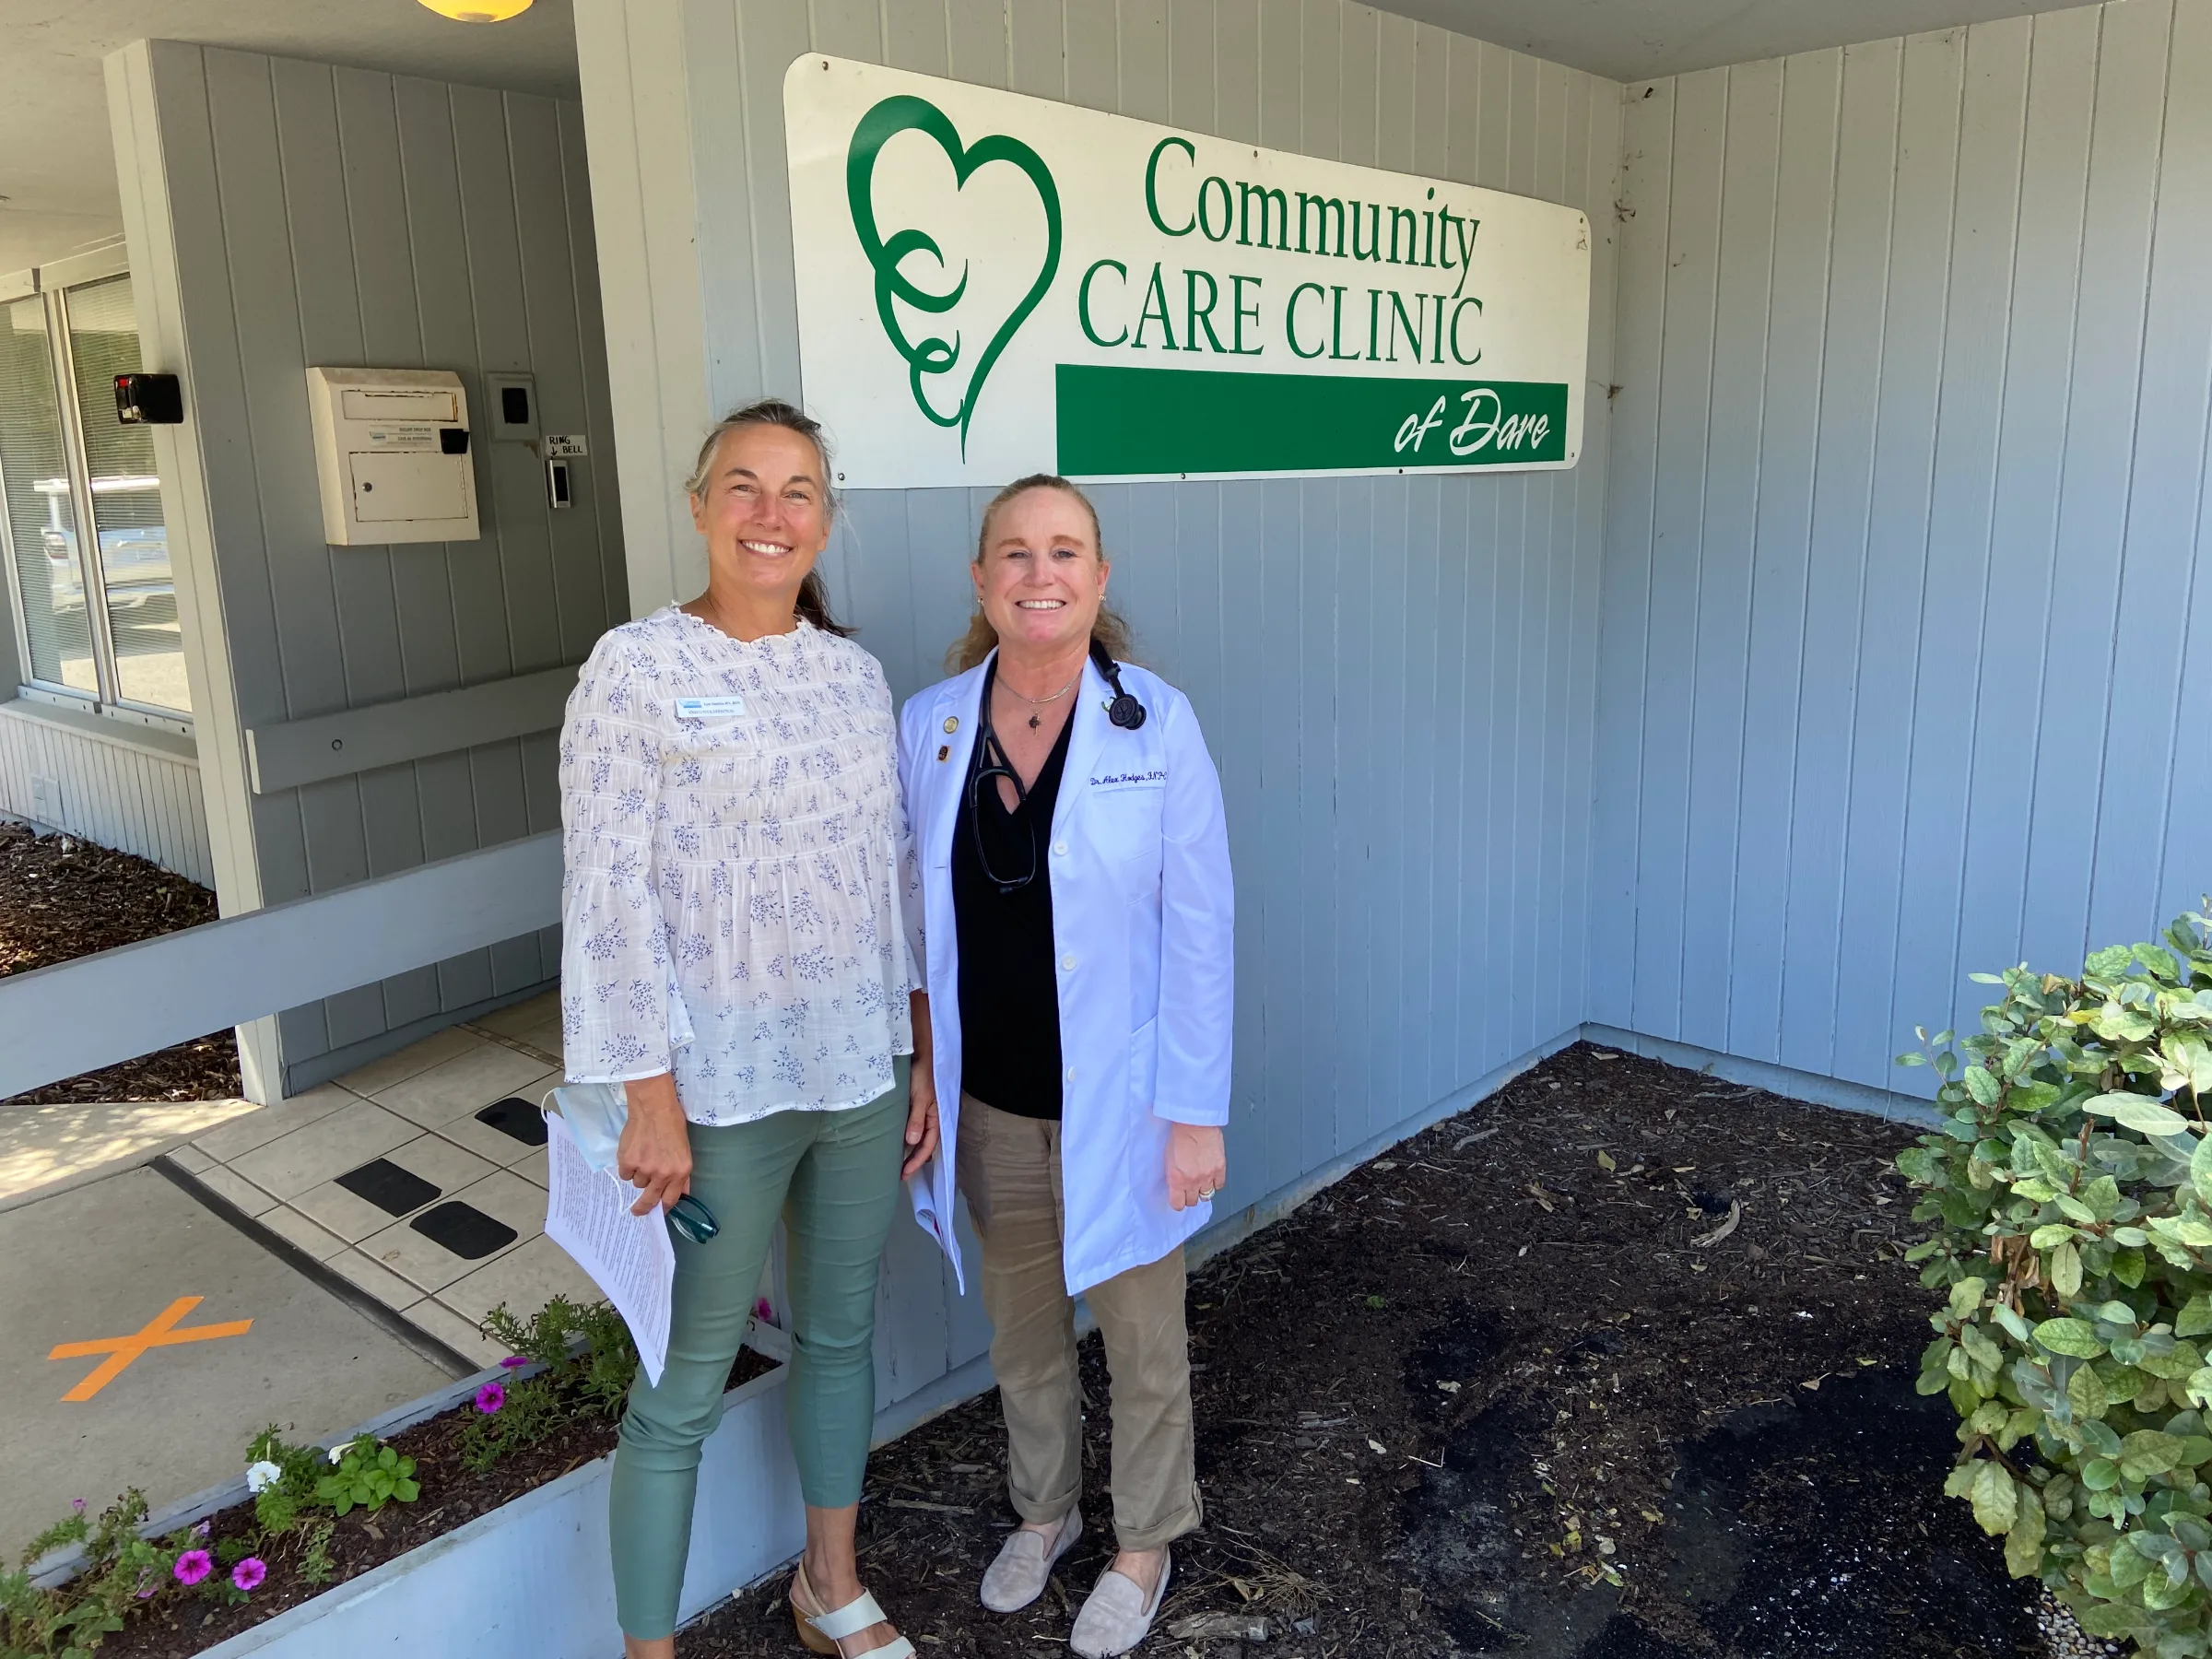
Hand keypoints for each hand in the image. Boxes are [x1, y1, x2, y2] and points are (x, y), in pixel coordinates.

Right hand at [617, 1074, 691, 1217]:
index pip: (671, 1199)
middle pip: (650, 1200)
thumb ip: (682, 1174)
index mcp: (680, 1171)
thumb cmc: (672, 1125)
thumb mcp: (685, 1151)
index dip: (663, 1207)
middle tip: (637, 1212)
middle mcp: (663, 1174)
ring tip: (643, 1155)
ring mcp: (644, 1169)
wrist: (654, 1108)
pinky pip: (625, 1174)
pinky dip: (627, 1166)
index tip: (658, 1212)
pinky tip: (633, 1152)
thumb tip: (682, 1193)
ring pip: (637, 1183)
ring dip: (638, 1174)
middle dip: (643, 1208)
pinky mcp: (628, 1162)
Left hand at [901, 1062, 939, 1179]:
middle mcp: (929, 1118)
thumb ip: (916, 1119)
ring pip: (916, 1137)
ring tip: (896, 1164)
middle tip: (900, 1175)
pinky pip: (910, 1127)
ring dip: (908, 1151)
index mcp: (935, 1118)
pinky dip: (903, 1138)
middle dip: (913, 1161)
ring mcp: (921, 1113)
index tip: (904, 1173)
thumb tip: (911, 1143)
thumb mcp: (920, 1097)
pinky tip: (895, 1144)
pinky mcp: (912, 1107)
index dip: (917, 1161)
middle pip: (924, 1145)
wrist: (919, 1053)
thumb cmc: (922, 1074)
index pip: (928, 1145)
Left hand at [1165, 1123, 1225, 1210]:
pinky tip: (1211, 1176)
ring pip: (1207, 1196)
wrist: (1195, 1123)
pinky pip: (1219, 1185)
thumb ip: (1173, 1175)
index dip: (1178, 1202)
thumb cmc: (1179, 1135)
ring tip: (1200, 1182)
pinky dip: (1215, 1182)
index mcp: (1176, 1179)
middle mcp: (1192, 1181)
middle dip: (1190, 1196)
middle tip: (1189, 1188)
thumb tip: (1176, 1184)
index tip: (1178, 1198)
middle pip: (1192, 1201)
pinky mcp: (1220, 1169)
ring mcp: (1207, 1176)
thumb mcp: (1168, 1159)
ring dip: (1203, 1190)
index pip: (1177, 1204)